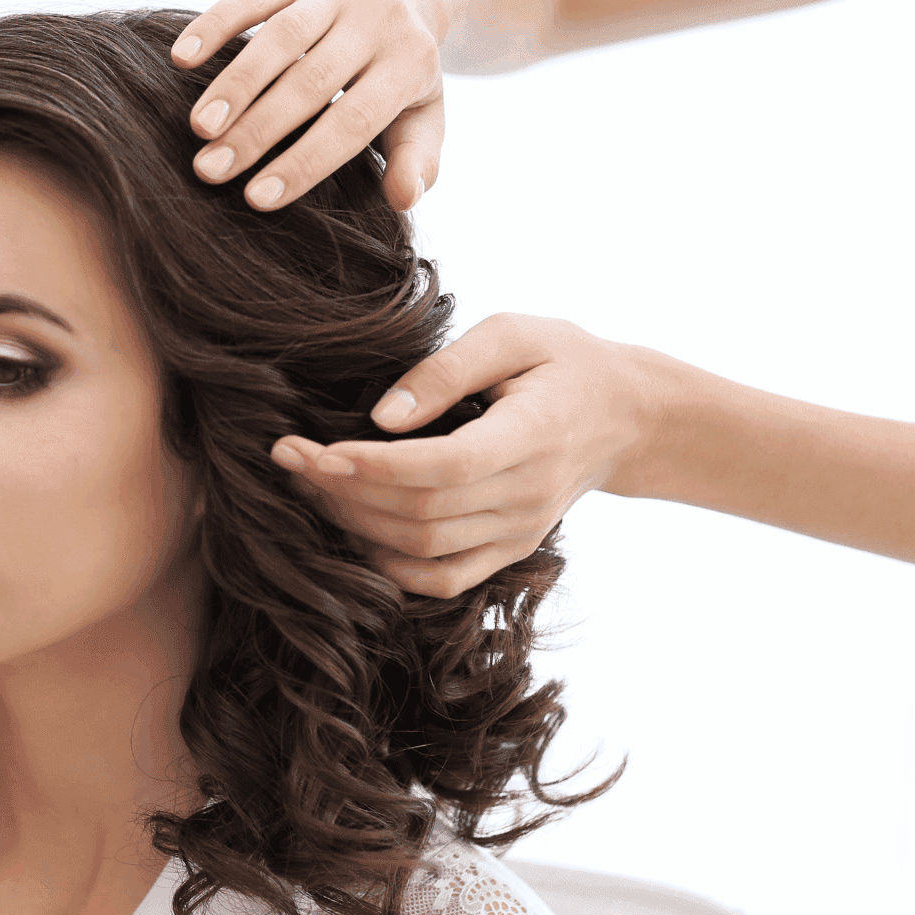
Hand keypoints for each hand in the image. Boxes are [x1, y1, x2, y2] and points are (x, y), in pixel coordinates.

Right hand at [172, 0, 447, 211]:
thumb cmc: (399, 69)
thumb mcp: (424, 114)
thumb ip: (417, 159)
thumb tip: (404, 200)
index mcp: (409, 62)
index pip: (352, 122)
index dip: (304, 162)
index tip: (256, 199)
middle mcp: (376, 19)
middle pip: (310, 82)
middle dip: (257, 130)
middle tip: (210, 170)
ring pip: (280, 39)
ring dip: (235, 84)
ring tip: (198, 127)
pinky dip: (214, 24)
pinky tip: (181, 58)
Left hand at [269, 315, 669, 597]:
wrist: (625, 416)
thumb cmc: (561, 361)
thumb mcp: (513, 334)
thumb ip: (446, 369)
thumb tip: (381, 417)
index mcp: (533, 435)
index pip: (445, 467)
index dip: (374, 466)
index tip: (315, 449)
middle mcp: (528, 495)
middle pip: (422, 513)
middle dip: (343, 491)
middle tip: (289, 458)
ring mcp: (519, 532)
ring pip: (422, 550)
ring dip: (354, 524)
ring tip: (307, 486)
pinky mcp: (508, 550)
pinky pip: (441, 579)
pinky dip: (387, 566)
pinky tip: (350, 529)